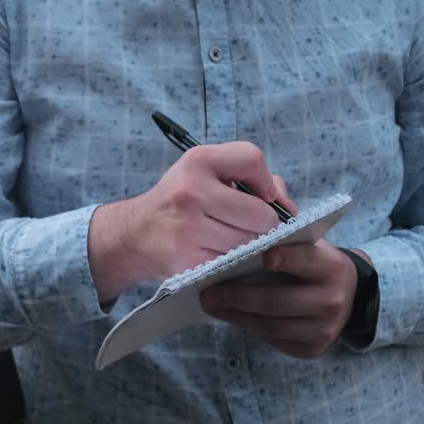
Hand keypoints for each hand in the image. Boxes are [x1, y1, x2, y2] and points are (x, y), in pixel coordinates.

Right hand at [88, 142, 295, 300]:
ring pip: (250, 242)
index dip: (266, 183)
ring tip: (235, 240)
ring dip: (251, 246)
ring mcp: (189, 227)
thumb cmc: (182, 201)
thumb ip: (253, 180)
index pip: (253, 161)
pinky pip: (233, 263)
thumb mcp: (207, 174)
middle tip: (253, 227)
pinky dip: (235, 262)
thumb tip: (288, 209)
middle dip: (265, 224)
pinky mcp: (189, 258)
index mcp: (198, 161)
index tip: (261, 196)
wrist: (135, 234)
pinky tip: (223, 254)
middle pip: (260, 213)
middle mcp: (192, 191)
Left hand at [200, 239, 358, 358]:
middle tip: (207, 292)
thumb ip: (284, 243)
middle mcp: (331, 300)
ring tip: (210, 305)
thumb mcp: (309, 247)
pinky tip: (230, 316)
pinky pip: (272, 338)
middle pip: (278, 301)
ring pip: (270, 325)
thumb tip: (238, 241)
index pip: (306, 260)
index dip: (286, 258)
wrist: (348, 297)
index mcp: (332, 267)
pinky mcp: (311, 349)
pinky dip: (248, 326)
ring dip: (235, 316)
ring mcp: (322, 329)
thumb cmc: (315, 265)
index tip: (262, 255)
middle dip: (238, 297)